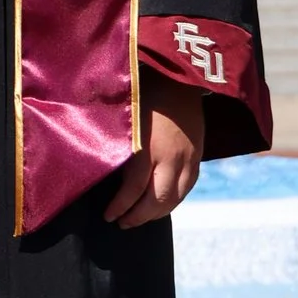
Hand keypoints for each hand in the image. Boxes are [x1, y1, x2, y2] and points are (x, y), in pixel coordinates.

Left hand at [103, 89, 205, 229]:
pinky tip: (161, 204)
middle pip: (157, 201)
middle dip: (137, 217)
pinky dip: (173, 201)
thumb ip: (115, 145)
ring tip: (139, 218)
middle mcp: (172, 158)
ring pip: (175, 199)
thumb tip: (99, 170)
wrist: (180, 75)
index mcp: (149, 147)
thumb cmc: (144, 91)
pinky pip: (187, 188)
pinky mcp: (198, 155)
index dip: (119, 207)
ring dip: (156, 213)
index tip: (107, 216)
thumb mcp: (124, 116)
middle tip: (121, 222)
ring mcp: (189, 158)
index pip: (133, 190)